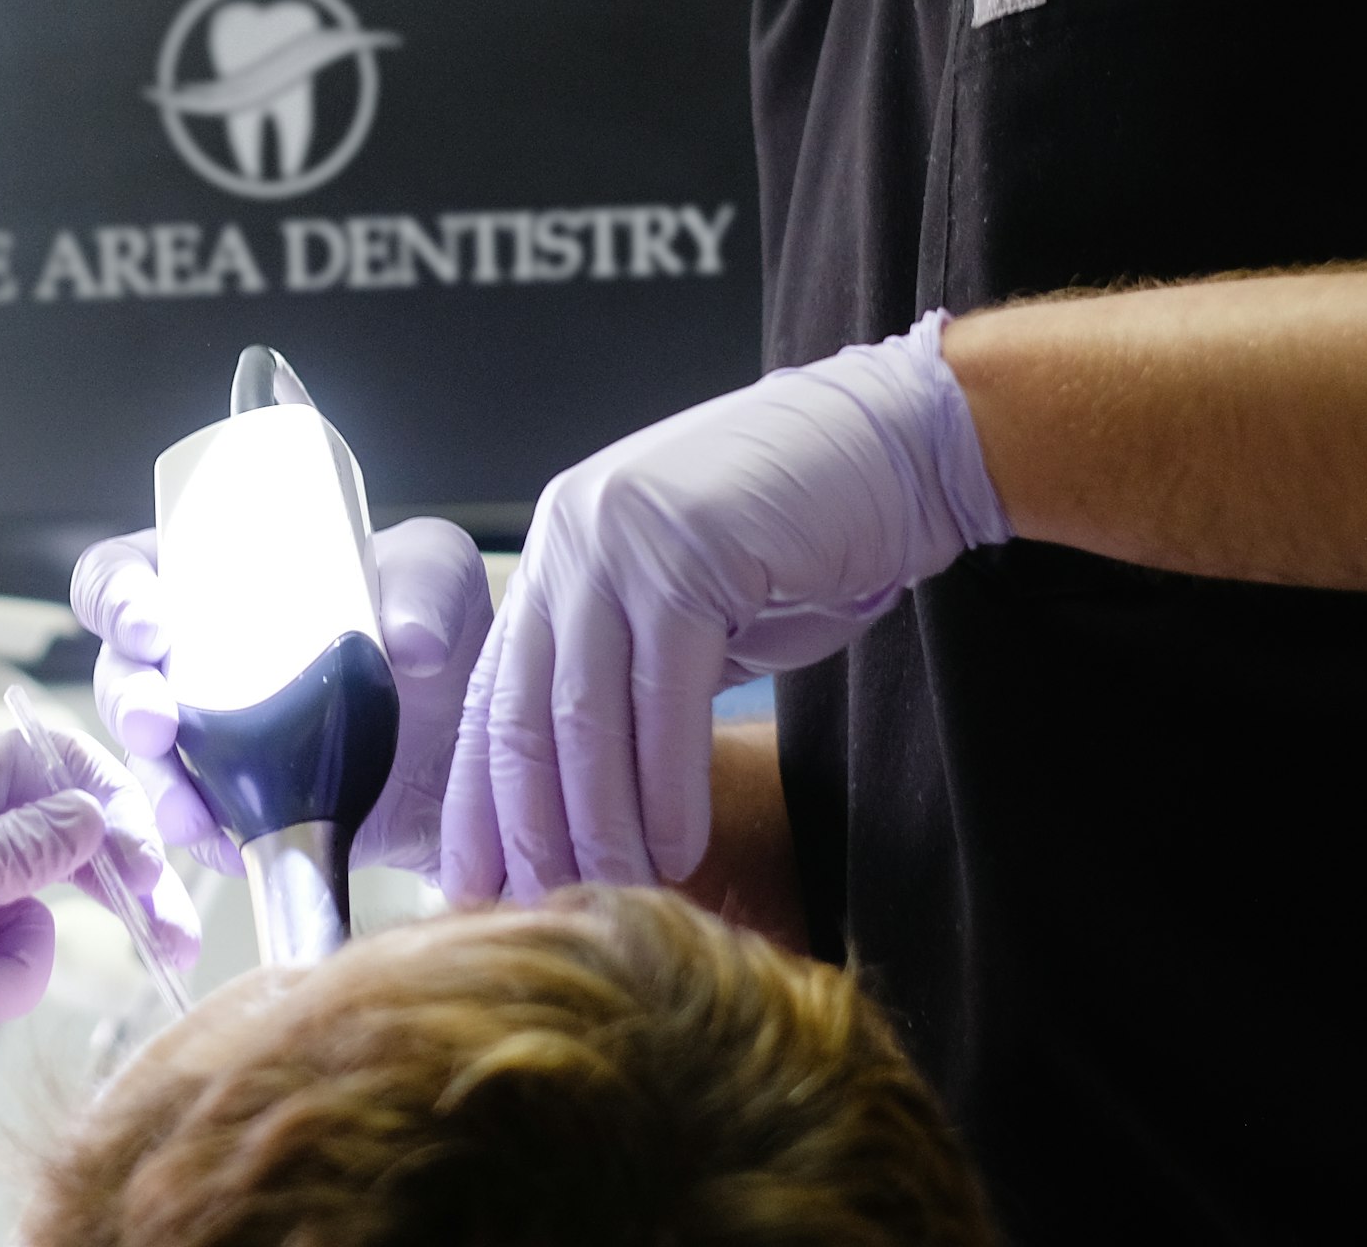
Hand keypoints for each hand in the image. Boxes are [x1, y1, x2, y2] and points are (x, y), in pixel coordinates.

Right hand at [72, 514, 491, 876]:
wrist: (475, 738)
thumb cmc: (438, 628)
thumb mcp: (439, 576)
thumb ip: (427, 584)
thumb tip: (409, 640)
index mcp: (214, 578)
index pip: (125, 572)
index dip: (115, 596)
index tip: (149, 624)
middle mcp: (195, 656)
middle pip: (120, 674)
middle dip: (126, 701)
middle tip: (157, 723)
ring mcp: (213, 737)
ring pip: (149, 760)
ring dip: (156, 786)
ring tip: (188, 814)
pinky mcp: (244, 804)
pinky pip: (201, 826)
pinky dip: (209, 841)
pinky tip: (234, 849)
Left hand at [443, 312, 1005, 899]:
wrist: (894, 453)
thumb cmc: (799, 542)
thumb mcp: (688, 610)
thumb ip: (630, 681)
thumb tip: (586, 811)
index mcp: (559, 553)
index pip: (495, 695)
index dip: (479, 799)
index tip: (472, 885)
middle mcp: (570, 539)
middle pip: (524, 713)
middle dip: (527, 828)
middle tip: (535, 914)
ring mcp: (619, 541)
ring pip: (585, 715)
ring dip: (598, 825)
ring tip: (610, 897)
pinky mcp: (684, 555)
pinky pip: (663, 700)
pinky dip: (667, 788)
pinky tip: (677, 851)